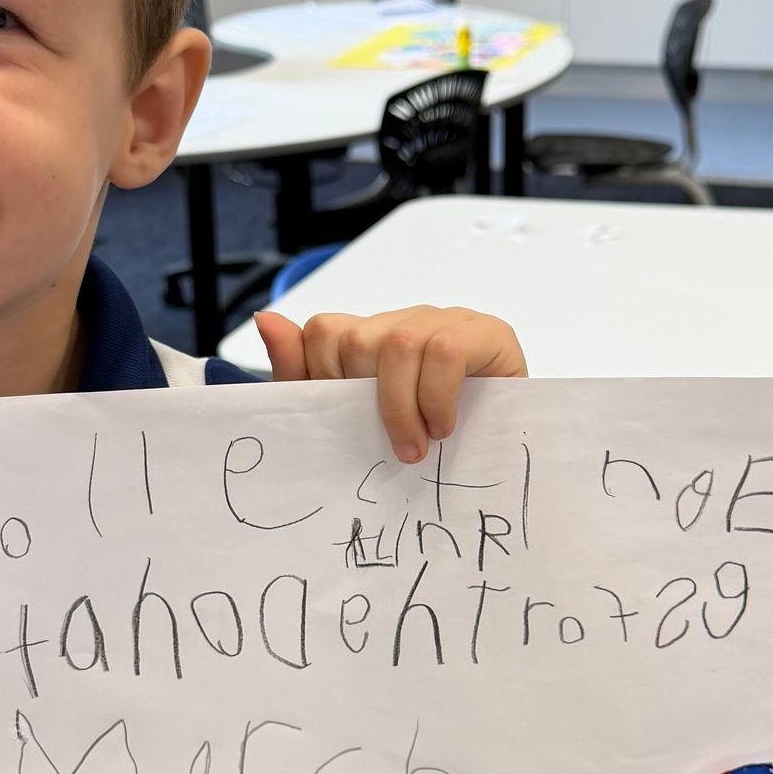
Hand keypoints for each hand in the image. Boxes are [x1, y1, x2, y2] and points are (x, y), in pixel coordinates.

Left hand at [253, 303, 526, 462]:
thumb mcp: (358, 421)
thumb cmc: (429, 440)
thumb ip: (304, 377)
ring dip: (403, 407)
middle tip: (396, 447)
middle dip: (368, 402)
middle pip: (357, 339)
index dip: (325, 380)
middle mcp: (406, 321)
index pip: (323, 331)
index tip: (347, 426)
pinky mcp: (487, 332)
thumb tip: (266, 318)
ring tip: (420, 446)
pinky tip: (446, 425)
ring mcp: (447, 321)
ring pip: (400, 343)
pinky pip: (447, 350)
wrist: (506, 455)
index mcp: (371, 337)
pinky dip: (438, 395)